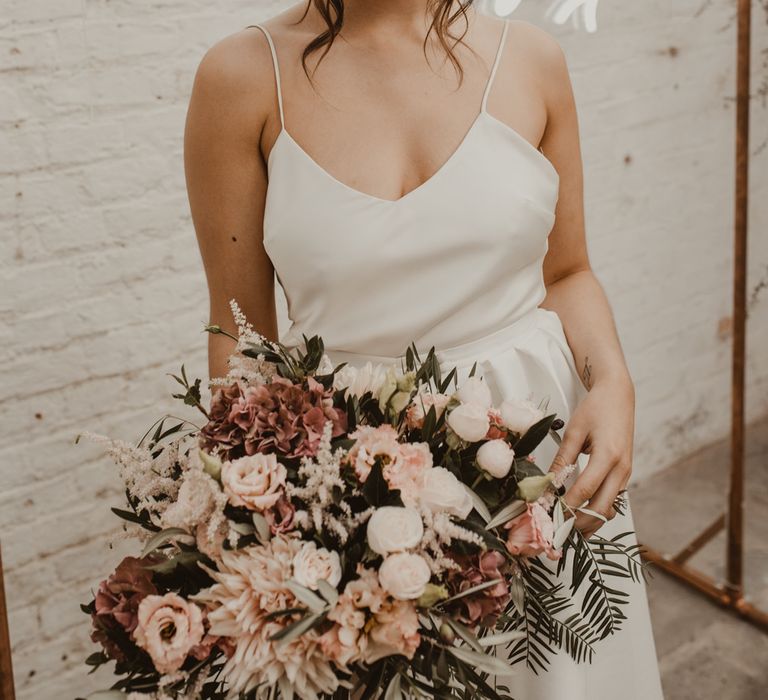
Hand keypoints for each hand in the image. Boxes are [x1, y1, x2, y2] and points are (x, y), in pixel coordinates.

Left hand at [548, 373, 634, 538]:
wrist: (618, 396)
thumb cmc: (597, 408)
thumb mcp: (574, 431)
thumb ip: (562, 459)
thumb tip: (549, 482)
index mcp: (609, 455)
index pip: (585, 490)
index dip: (567, 506)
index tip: (549, 515)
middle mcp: (622, 469)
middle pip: (601, 508)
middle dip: (579, 522)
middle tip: (557, 529)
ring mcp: (626, 473)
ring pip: (609, 509)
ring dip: (589, 521)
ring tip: (566, 528)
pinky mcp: (624, 474)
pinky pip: (612, 500)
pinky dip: (596, 511)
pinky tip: (580, 515)